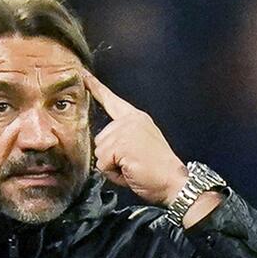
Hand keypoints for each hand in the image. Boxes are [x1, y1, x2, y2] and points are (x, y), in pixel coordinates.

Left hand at [83, 71, 187, 205]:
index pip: (112, 100)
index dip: (96, 88)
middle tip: (133, 163)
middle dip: (110, 156)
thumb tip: (103, 146)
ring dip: (112, 166)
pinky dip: (113, 173)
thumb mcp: (139, 146)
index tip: (83, 75)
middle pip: (99, 139)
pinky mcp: (121, 144)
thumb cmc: (157, 170)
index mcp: (136, 117)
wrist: (174, 182)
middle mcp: (130, 120)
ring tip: (133, 167)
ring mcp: (125, 130)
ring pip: (99, 152)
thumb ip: (122, 137)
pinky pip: (102, 163)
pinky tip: (130, 171)